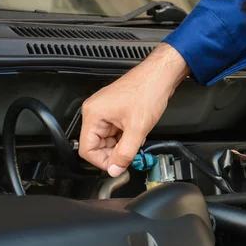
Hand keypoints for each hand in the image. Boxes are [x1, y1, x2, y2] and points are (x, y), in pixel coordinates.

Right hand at [79, 43, 189, 176]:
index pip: (86, 149)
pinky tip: (136, 135)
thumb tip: (115, 169)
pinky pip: (115, 133)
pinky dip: (125, 138)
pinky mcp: (115, 112)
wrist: (159, 76)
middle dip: (113, 154)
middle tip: (129, 158)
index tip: (117, 167)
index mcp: (93, 114)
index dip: (102, 162)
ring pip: (107, 140)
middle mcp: (95, 112)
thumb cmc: (147, 91)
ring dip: (121, 146)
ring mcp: (105, 112)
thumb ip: (125, 153)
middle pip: (96, 146)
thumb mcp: (137, 129)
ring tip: (136, 143)